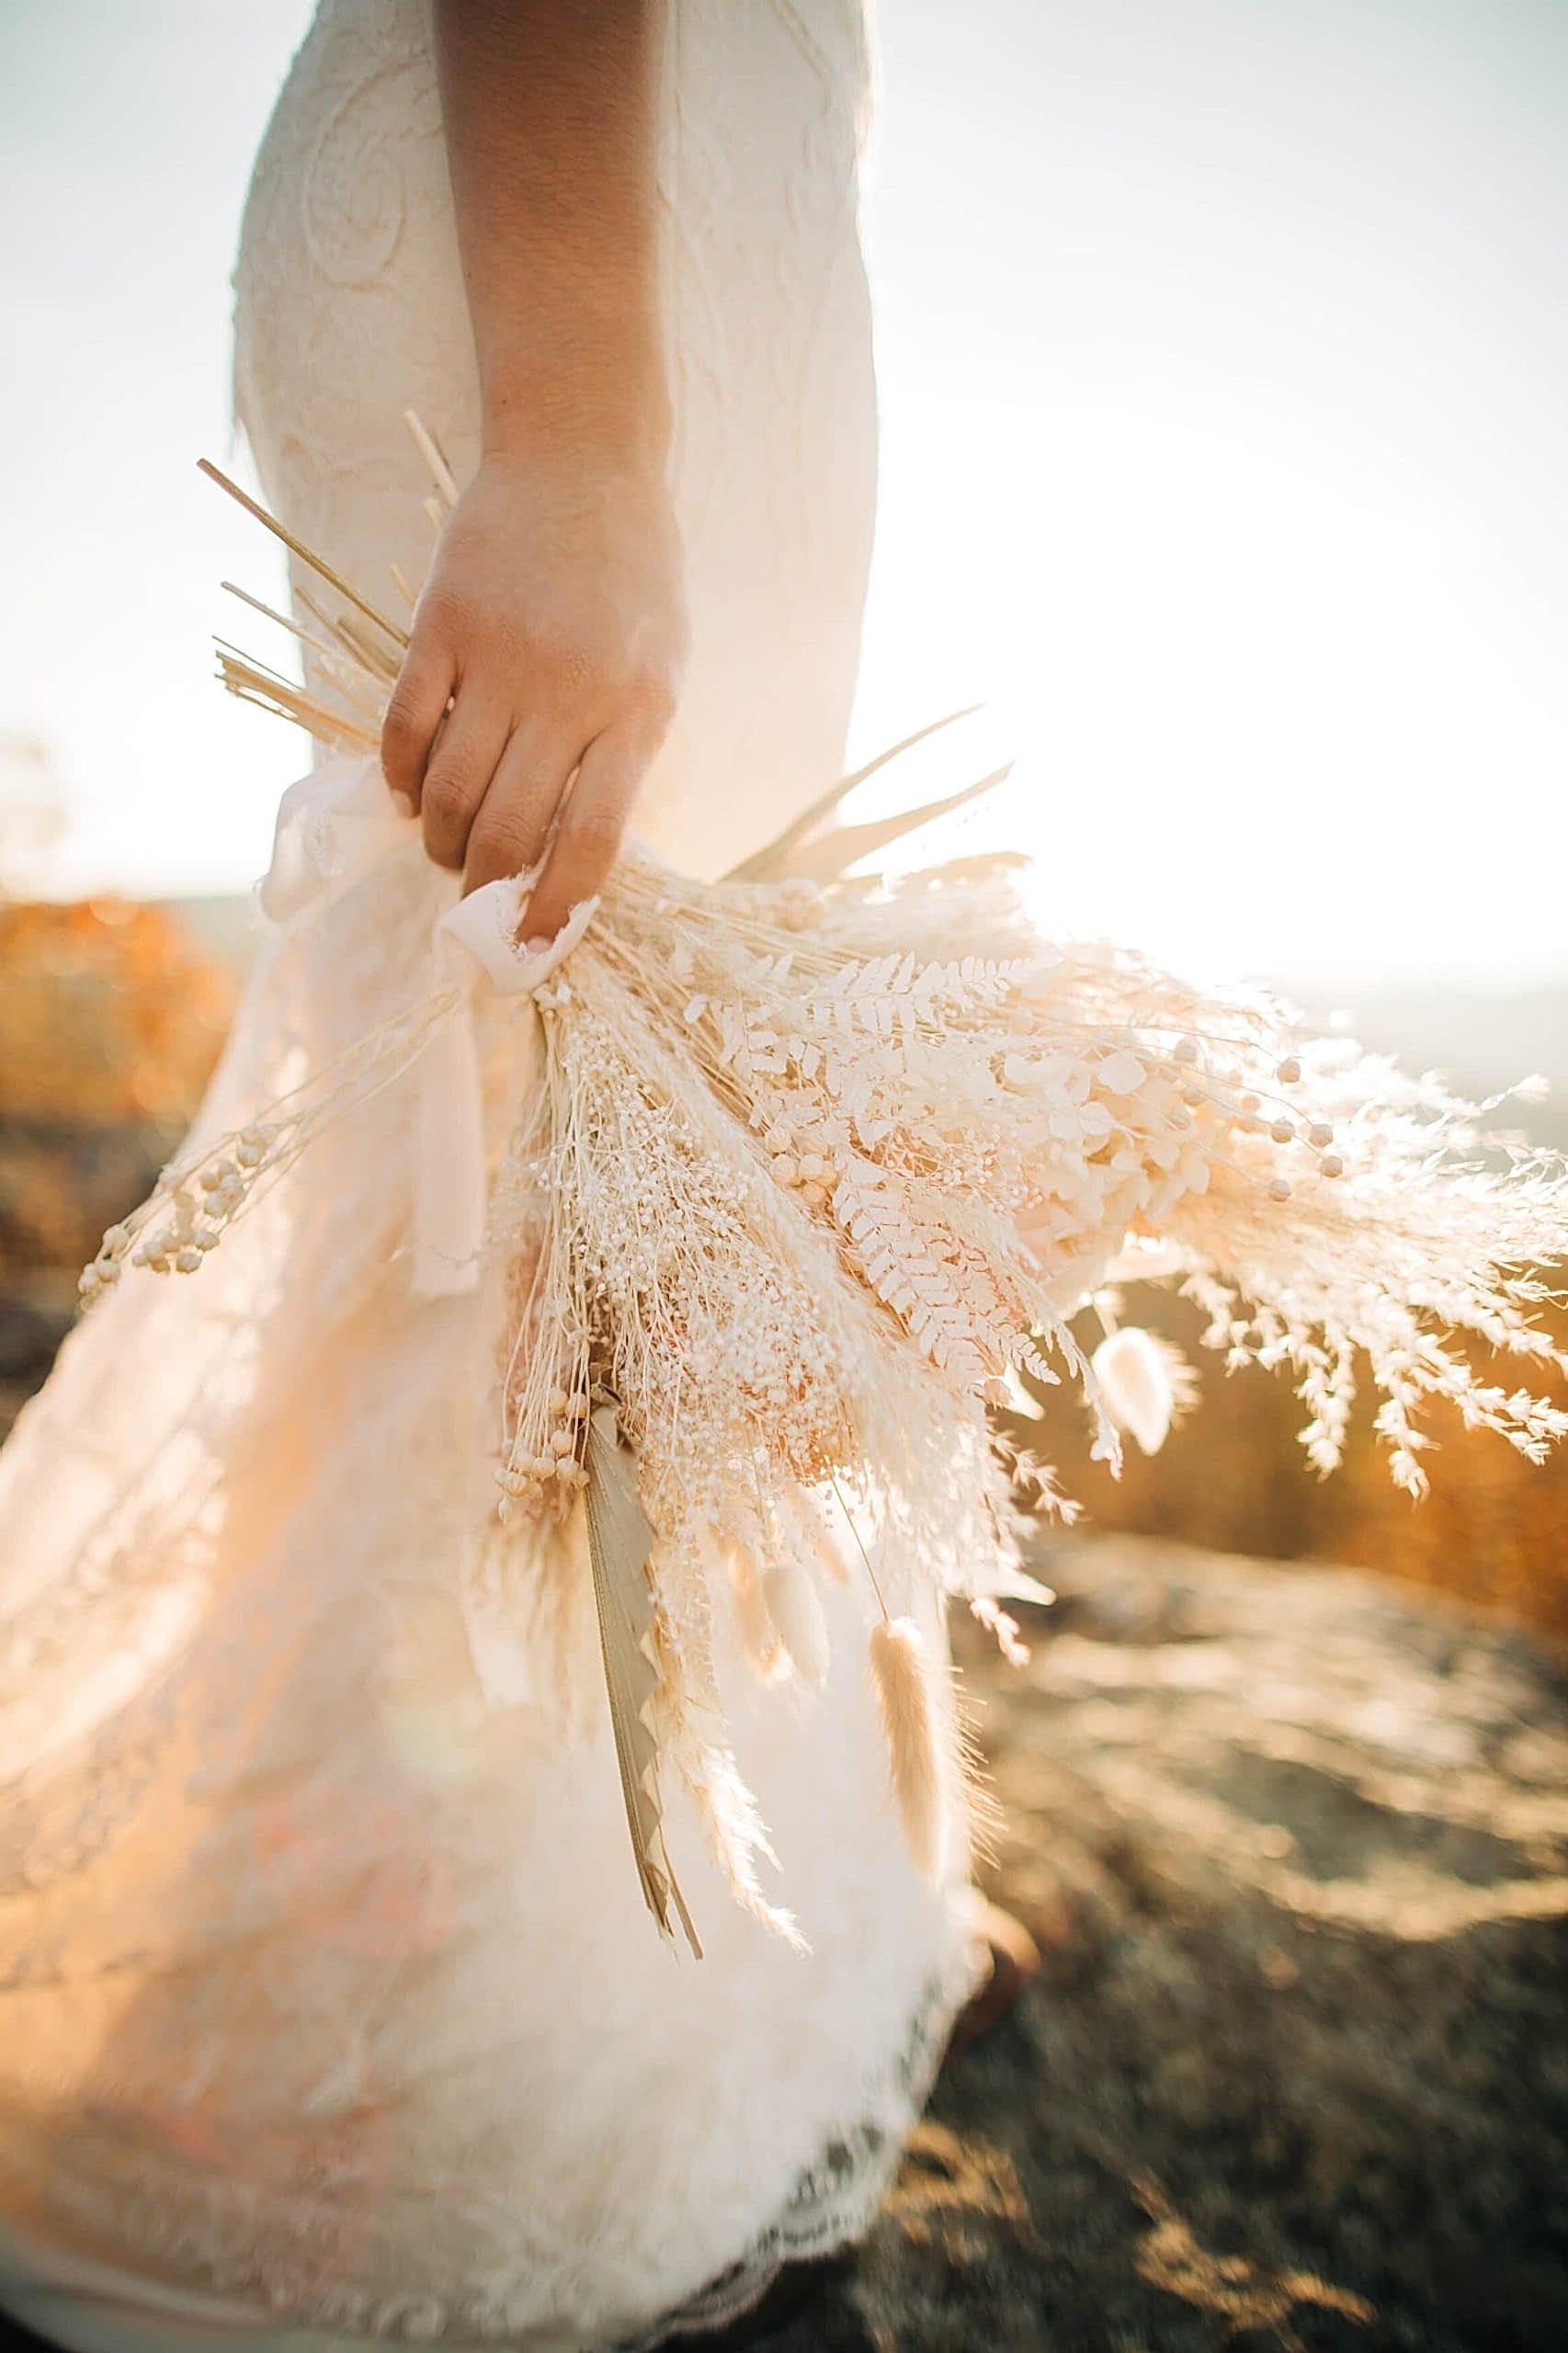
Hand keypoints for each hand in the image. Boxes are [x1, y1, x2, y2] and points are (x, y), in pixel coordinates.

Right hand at [380, 451, 686, 936]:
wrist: (583, 460)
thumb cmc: (634, 580)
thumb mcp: (661, 670)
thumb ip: (624, 754)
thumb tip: (576, 854)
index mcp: (636, 713)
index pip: (589, 841)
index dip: (555, 908)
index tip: (531, 948)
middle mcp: (568, 693)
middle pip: (506, 828)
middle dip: (484, 886)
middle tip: (477, 898)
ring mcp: (500, 657)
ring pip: (449, 790)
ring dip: (441, 841)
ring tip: (447, 850)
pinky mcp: (443, 625)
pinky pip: (405, 727)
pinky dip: (401, 777)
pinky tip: (411, 795)